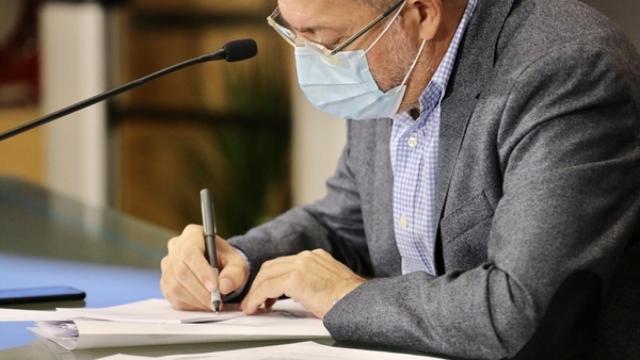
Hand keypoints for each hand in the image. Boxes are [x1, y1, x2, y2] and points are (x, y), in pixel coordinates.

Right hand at [161, 224, 248, 310]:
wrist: (219, 267)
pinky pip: (173, 297)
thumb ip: (234, 273)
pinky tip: (203, 304)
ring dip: (196, 299)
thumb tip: (224, 286)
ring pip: (176, 286)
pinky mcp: (165, 282)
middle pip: (181, 271)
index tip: (214, 287)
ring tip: (213, 304)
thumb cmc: (226, 261)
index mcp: (192, 234)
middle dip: (200, 290)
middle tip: (216, 302)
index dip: (201, 271)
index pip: (190, 252)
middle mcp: (175, 247)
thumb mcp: (237, 263)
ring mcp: (167, 265)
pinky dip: (190, 304)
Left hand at [241, 249, 365, 318]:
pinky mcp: (295, 279)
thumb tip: (298, 293)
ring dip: (256, 292)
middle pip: (272, 266)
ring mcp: (300, 265)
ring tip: (252, 306)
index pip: (284, 263)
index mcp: (315, 256)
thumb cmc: (348, 299)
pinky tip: (256, 307)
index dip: (270, 278)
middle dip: (259, 284)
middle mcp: (306, 256)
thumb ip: (311, 281)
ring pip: (266, 275)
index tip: (265, 292)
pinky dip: (257, 297)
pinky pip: (268, 287)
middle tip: (255, 300)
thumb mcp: (329, 283)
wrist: (357, 302)